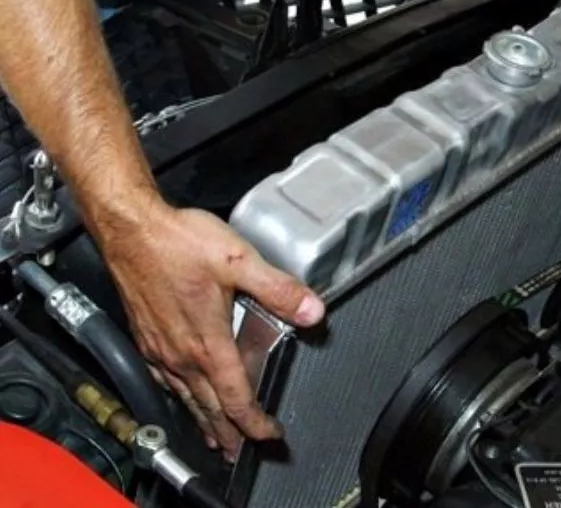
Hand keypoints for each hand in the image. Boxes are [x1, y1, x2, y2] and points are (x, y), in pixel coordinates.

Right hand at [95, 200, 324, 460]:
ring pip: (186, 397)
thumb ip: (278, 288)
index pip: (235, 398)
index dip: (254, 422)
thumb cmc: (177, 242)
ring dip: (204, 419)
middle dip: (229, 432)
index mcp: (207, 341)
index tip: (269, 434)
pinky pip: (165, 379)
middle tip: (242, 449)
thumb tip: (312, 310)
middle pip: (209, 407)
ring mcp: (160, 347)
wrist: (130, 229)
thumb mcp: (239, 261)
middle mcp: (181, 352)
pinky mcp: (146, 336)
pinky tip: (181, 393)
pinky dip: (180, 396)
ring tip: (214, 436)